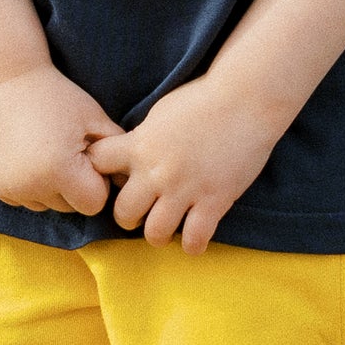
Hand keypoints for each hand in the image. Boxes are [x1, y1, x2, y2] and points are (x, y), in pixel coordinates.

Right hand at [0, 66, 121, 218]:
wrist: (2, 78)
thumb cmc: (55, 95)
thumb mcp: (94, 118)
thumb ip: (116, 152)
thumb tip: (129, 180)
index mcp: (59, 171)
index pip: (94, 203)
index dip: (98, 181)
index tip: (89, 154)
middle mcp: (30, 186)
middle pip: (70, 207)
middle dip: (75, 186)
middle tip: (67, 148)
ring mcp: (8, 189)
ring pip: (46, 204)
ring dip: (52, 187)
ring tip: (46, 150)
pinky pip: (24, 198)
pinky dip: (30, 184)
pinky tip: (28, 155)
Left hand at [88, 76, 282, 252]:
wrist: (247, 100)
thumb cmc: (204, 99)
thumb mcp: (161, 114)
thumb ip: (142, 139)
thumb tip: (128, 159)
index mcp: (140, 145)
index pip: (97, 164)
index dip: (100, 172)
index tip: (114, 177)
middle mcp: (157, 172)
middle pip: (123, 213)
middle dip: (129, 216)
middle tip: (142, 212)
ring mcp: (185, 190)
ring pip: (155, 234)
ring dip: (158, 234)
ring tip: (167, 227)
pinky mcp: (213, 202)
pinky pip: (194, 240)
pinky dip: (192, 244)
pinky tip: (195, 234)